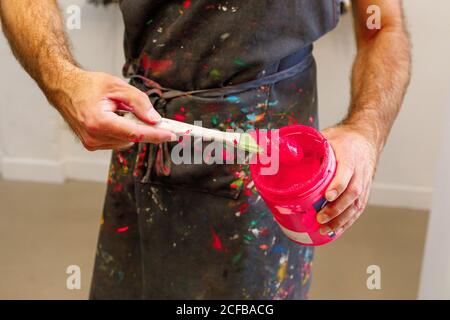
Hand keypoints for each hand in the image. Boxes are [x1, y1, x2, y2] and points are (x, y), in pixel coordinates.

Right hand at [50, 69, 175, 150]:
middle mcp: (94, 137)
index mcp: (98, 122)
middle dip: (142, 126)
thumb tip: (155, 119)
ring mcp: (92, 143)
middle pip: (132, 137)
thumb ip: (139, 102)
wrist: (63, 88)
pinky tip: (113, 118)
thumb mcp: (117, 86)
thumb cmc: (87, 85)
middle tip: (146, 113)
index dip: (156, 134)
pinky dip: (122, 131)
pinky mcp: (92, 145)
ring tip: (118, 110)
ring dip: (130, 127)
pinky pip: (118, 141)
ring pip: (126, 140)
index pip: (135, 133)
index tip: (171, 135)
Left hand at [317, 124, 378, 234]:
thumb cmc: (343, 138)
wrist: (366, 138)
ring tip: (325, 229)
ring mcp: (364, 183)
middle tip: (320, 217)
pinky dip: (347, 221)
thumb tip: (284, 151)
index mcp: (349, 155)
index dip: (338, 185)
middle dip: (336, 208)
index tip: (327, 196)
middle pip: (352, 193)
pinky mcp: (364, 191)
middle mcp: (359, 171)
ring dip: (341, 219)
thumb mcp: (327, 136)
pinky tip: (335, 230)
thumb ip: (310, 144)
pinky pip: (357, 209)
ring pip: (356, 205)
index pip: (346, 172)